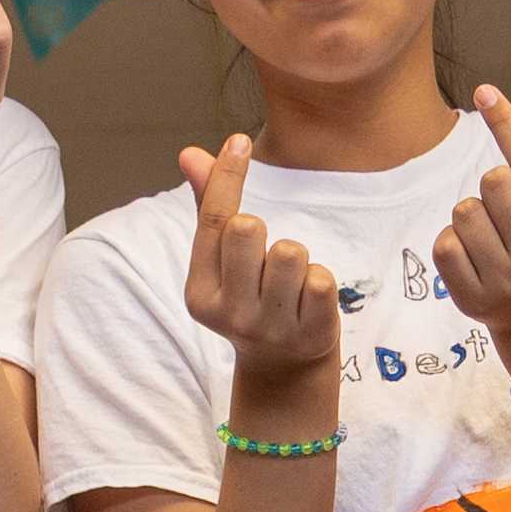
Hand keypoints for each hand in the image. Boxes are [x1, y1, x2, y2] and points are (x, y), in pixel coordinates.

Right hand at [177, 134, 339, 411]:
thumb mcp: (224, 264)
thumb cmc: (252, 299)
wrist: (284, 370)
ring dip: (296, 258)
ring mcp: (270, 328)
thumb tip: (189, 153)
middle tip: (266, 258)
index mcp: (200, 295)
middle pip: (248, 230)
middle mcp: (231, 315)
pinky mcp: (309, 334)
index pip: (213, 223)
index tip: (240, 141)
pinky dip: (319, 280)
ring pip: (290, 252)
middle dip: (263, 230)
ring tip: (290, 282)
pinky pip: (321, 279)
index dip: (227, 176)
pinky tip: (309, 301)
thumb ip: (210, 209)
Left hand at [431, 86, 510, 370]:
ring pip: (463, 211)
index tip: (485, 92)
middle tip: (506, 212)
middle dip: (493, 187)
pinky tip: (474, 257)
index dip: (506, 124)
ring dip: (471, 215)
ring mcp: (505, 282)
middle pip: (493, 182)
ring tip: (490, 237)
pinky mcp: (472, 299)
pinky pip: (444, 244)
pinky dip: (453, 243)